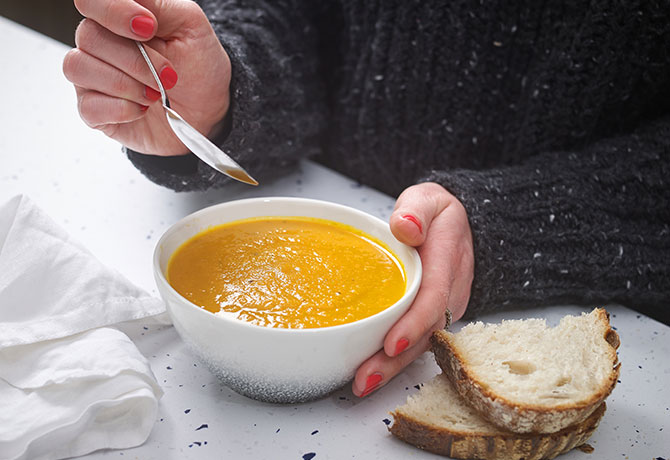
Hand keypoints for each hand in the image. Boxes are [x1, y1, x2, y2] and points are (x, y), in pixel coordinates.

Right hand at [63, 0, 229, 155]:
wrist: (209, 111)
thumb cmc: (198, 67)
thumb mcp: (189, 25)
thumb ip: (157, 5)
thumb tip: (134, 3)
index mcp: (119, 18)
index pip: (91, 2)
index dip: (113, 11)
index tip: (147, 28)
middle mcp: (100, 45)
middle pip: (89, 36)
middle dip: (135, 60)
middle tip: (168, 75)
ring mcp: (93, 79)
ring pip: (79, 68)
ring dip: (126, 84)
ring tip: (155, 94)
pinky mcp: (94, 111)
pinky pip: (89, 106)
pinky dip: (122, 109)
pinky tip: (143, 109)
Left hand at [352, 182, 473, 396]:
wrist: (454, 226)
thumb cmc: (435, 214)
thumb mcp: (428, 198)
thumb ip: (416, 210)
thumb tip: (405, 227)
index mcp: (447, 261)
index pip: (433, 297)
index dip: (414, 323)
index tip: (391, 342)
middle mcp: (449, 292)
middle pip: (425, 332)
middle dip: (396, 360)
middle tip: (365, 378)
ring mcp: (443, 308)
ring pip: (421, 343)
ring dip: (393, 368)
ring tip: (362, 383)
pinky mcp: (431, 317)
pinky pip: (416, 342)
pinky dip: (395, 360)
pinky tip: (371, 372)